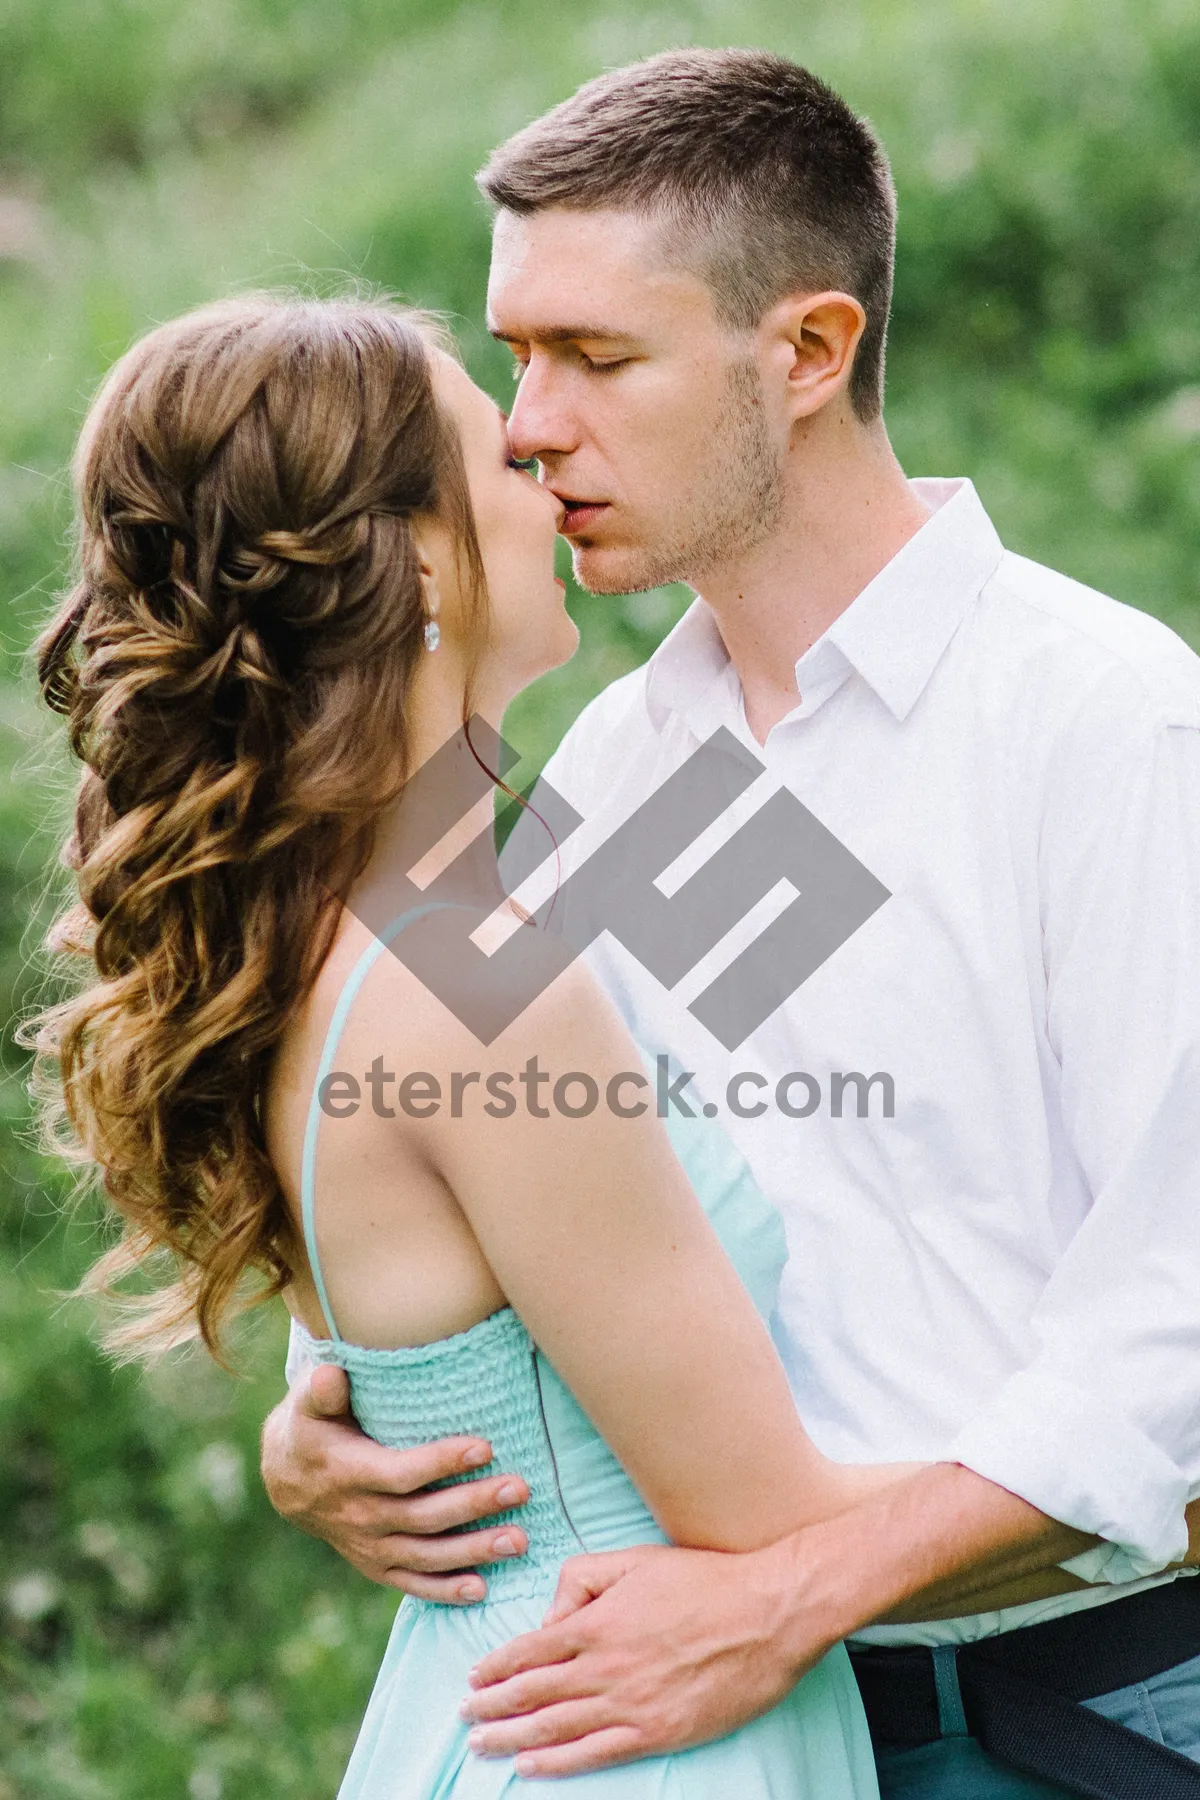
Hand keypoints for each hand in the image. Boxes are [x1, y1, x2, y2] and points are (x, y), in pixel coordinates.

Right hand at [259, 1363, 530, 1601]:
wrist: (287, 1478)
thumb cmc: (312, 1427)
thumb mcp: (308, 1404)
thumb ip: (322, 1390)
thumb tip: (330, 1374)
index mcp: (348, 1474)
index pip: (402, 1473)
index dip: (442, 1463)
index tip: (485, 1447)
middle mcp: (360, 1517)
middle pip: (424, 1517)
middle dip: (474, 1504)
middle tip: (520, 1489)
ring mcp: (369, 1547)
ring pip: (426, 1555)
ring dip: (473, 1551)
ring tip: (518, 1541)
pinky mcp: (377, 1566)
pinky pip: (412, 1583)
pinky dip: (445, 1590)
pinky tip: (482, 1589)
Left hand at [458, 1539, 829, 1777]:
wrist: (767, 1614)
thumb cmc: (704, 1581)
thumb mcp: (635, 1559)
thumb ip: (583, 1579)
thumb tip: (550, 1617)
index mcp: (597, 1622)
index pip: (529, 1650)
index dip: (496, 1667)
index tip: (473, 1678)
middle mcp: (605, 1667)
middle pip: (532, 1693)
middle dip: (492, 1706)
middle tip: (465, 1716)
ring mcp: (630, 1705)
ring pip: (554, 1727)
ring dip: (511, 1737)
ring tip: (481, 1743)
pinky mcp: (657, 1732)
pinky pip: (594, 1754)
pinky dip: (556, 1763)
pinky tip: (529, 1767)